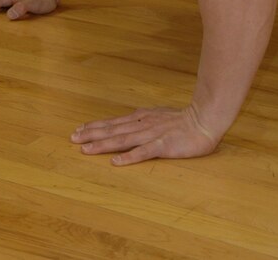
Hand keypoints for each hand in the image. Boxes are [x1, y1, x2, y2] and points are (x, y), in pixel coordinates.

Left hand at [70, 106, 218, 163]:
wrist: (205, 118)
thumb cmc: (183, 119)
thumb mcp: (158, 115)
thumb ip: (143, 119)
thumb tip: (128, 121)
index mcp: (141, 117)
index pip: (113, 122)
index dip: (95, 126)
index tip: (79, 130)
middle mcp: (142, 124)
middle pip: (112, 130)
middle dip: (91, 134)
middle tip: (72, 139)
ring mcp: (151, 135)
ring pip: (122, 140)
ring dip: (103, 145)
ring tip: (86, 150)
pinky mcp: (163, 146)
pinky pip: (143, 152)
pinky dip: (128, 157)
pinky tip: (115, 162)